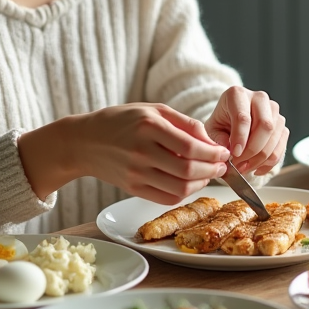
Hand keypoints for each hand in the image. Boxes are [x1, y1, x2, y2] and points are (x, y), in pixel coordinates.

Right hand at [19, 104, 229, 204]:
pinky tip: (191, 183)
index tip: (224, 152)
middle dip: (212, 170)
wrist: (84, 142)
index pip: (190, 147)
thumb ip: (184, 123)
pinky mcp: (132, 188)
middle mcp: (141, 151)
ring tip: (208, 174)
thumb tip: (211, 141)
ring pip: (179, 188)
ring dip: (201, 183)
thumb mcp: (153, 110)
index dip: (212, 153)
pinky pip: (166, 198)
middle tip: (222, 166)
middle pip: (188, 170)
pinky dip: (184, 193)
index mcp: (148, 126)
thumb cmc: (122, 120)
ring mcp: (136, 173)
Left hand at [204, 87, 288, 175]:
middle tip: (239, 165)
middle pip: (265, 125)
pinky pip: (281, 146)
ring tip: (244, 168)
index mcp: (238, 94)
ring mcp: (274, 111)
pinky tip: (256, 168)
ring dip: (260, 158)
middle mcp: (259, 98)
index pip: (243, 117)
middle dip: (252, 150)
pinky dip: (269, 162)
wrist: (230, 122)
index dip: (240, 138)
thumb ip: (218, 140)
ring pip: (274, 137)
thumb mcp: (212, 130)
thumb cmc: (220, 124)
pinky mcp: (281, 125)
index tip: (234, 154)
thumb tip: (229, 151)